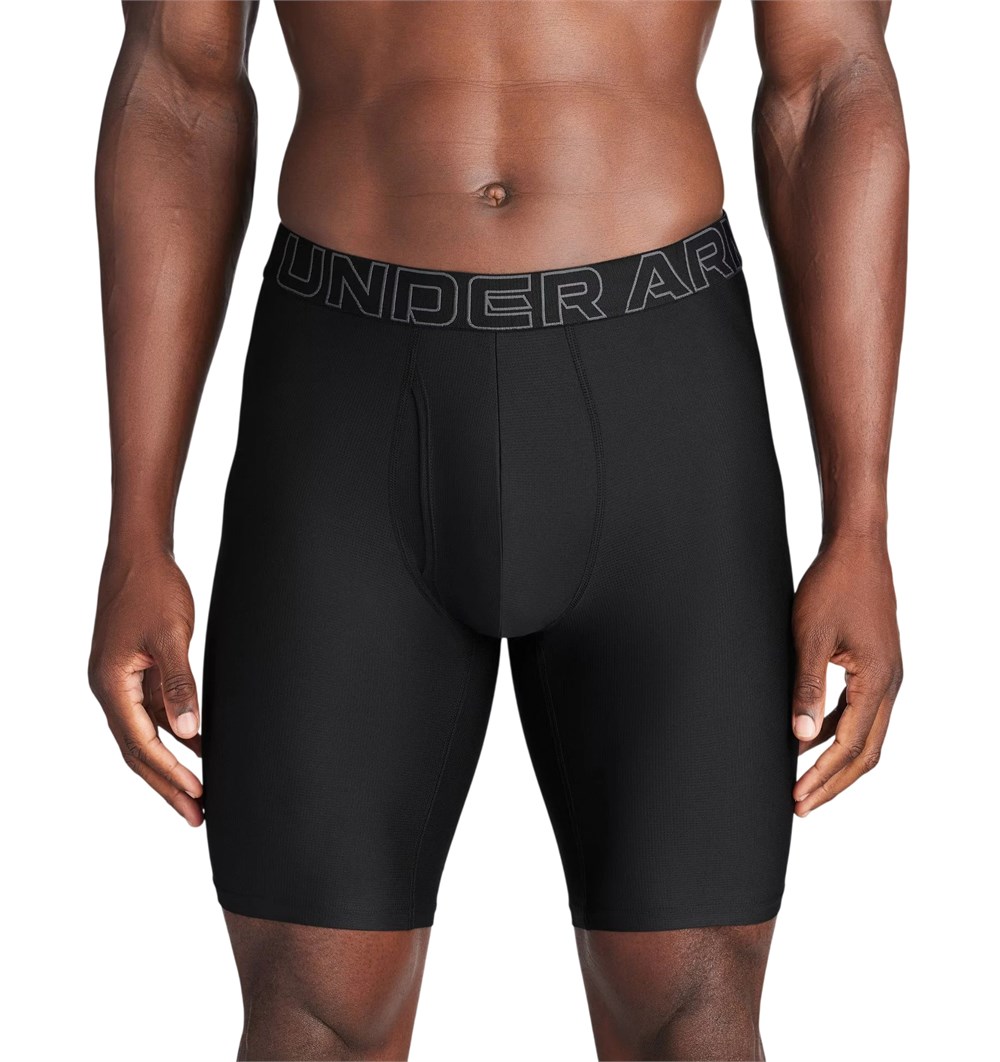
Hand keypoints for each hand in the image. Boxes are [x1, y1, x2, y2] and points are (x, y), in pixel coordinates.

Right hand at [88, 545, 203, 825]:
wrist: (139, 554)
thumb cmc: (152, 589)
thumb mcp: (170, 636)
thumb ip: (180, 684)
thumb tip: (189, 733)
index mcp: (111, 686)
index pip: (142, 745)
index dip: (170, 775)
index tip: (197, 798)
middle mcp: (111, 690)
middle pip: (139, 751)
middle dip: (168, 785)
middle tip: (198, 816)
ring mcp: (123, 682)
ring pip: (146, 736)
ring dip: (172, 764)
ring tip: (201, 793)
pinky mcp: (137, 672)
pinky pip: (155, 713)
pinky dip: (176, 734)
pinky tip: (201, 747)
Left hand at [790, 533, 902, 815]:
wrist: (856, 549)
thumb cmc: (832, 586)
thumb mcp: (810, 637)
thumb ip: (807, 688)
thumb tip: (802, 739)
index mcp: (878, 681)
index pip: (852, 746)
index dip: (823, 776)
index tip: (797, 798)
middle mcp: (890, 684)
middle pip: (866, 752)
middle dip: (833, 783)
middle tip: (800, 806)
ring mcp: (885, 676)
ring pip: (865, 735)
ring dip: (835, 761)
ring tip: (802, 782)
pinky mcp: (875, 666)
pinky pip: (859, 712)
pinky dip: (836, 733)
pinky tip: (809, 739)